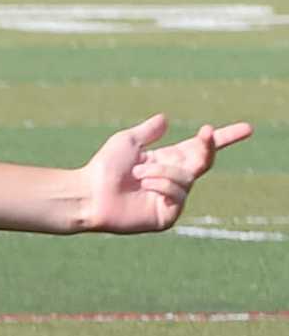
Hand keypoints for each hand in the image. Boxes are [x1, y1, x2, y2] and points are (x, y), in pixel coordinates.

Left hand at [81, 114, 252, 232]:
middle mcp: (173, 179)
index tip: (247, 128)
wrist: (88, 193)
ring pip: (187, 177)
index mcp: (167, 161)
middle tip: (205, 134)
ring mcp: (172, 199)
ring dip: (162, 171)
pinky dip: (161, 185)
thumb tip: (166, 119)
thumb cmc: (103, 168)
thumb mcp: (128, 142)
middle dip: (208, 147)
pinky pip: (179, 194)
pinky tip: (144, 186)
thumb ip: (148, 132)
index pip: (201, 149)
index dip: (222, 139)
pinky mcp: (168, 216)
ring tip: (137, 174)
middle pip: (205, 160)